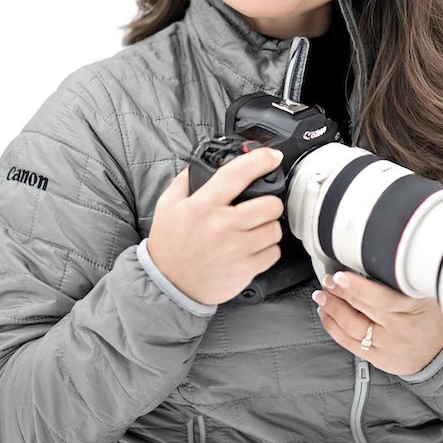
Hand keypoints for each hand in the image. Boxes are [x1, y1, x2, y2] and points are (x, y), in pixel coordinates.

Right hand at [147, 147, 284, 304]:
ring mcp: (236, 249)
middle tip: (261, 205)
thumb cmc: (170, 245)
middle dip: (269, 201)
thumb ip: (186, 180)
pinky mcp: (244, 269)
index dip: (261, 160)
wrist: (167, 285)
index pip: (238, 174)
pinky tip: (253, 248)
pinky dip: (268, 249)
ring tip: (254, 229)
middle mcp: (222, 225)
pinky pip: (273, 253)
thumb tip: (204, 163)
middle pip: (270, 204)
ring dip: (268, 226)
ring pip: (274, 228)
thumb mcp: (168, 205)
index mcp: (203, 205)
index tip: (272, 156)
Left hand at [312, 271, 442, 375]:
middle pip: (361, 309)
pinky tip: (326, 315)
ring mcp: (388, 347)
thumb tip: (371, 260)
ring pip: (351, 328)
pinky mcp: (379, 359)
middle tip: (328, 280)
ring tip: (322, 296)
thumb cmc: (432, 314)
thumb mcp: (426, 290)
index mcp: (414, 309)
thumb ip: (402, 278)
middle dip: (338, 293)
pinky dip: (334, 328)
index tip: (340, 276)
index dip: (357, 287)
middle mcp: (400, 330)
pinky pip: (350, 344)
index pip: (381, 298)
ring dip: (331, 309)